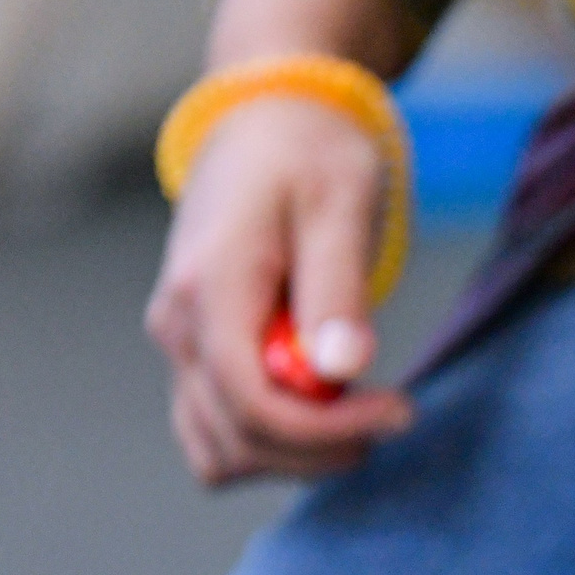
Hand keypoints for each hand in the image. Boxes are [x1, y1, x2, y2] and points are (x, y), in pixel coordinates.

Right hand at [143, 0, 414, 485]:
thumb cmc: (311, 152)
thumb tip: (342, 367)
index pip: (252, 403)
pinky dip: (270, 444)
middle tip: (391, 412)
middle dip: (321, 448)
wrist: (268, 118)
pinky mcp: (195, 353)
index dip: (327, 430)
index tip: (397, 410)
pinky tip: (322, 410)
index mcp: (208, 288)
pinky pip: (218, 433)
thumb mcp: (340, 203)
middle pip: (238, 440)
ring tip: (356, 411)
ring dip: (295, 456)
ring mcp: (179, 344)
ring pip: (221, 451)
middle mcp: (177, 325)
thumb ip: (337, 288)